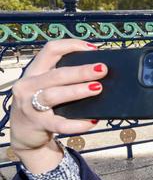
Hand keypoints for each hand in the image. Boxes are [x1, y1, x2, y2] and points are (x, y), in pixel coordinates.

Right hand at [10, 39, 106, 171]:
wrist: (23, 133)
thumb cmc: (41, 106)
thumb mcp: (45, 87)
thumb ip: (62, 79)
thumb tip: (98, 73)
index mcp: (34, 71)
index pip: (50, 50)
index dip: (72, 46)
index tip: (93, 49)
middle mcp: (28, 85)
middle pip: (57, 74)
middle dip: (81, 71)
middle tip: (102, 69)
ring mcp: (30, 105)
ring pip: (54, 95)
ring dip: (78, 91)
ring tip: (97, 88)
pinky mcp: (37, 124)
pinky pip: (60, 124)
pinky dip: (77, 123)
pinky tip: (92, 121)